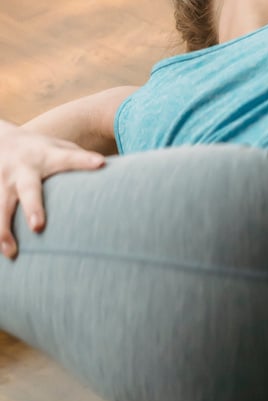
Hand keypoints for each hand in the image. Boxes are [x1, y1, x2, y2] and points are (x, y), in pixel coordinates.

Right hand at [0, 124, 105, 258]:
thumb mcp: (59, 147)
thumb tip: (122, 175)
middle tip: (38, 226)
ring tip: (11, 252)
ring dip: (3, 230)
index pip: (68, 158)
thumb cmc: (41, 150)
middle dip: (32, 208)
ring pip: (1, 206)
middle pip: (28, 190)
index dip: (84, 160)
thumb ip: (82, 159)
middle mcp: (23, 170)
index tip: (100, 164)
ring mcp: (2, 182)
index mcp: (46, 156)